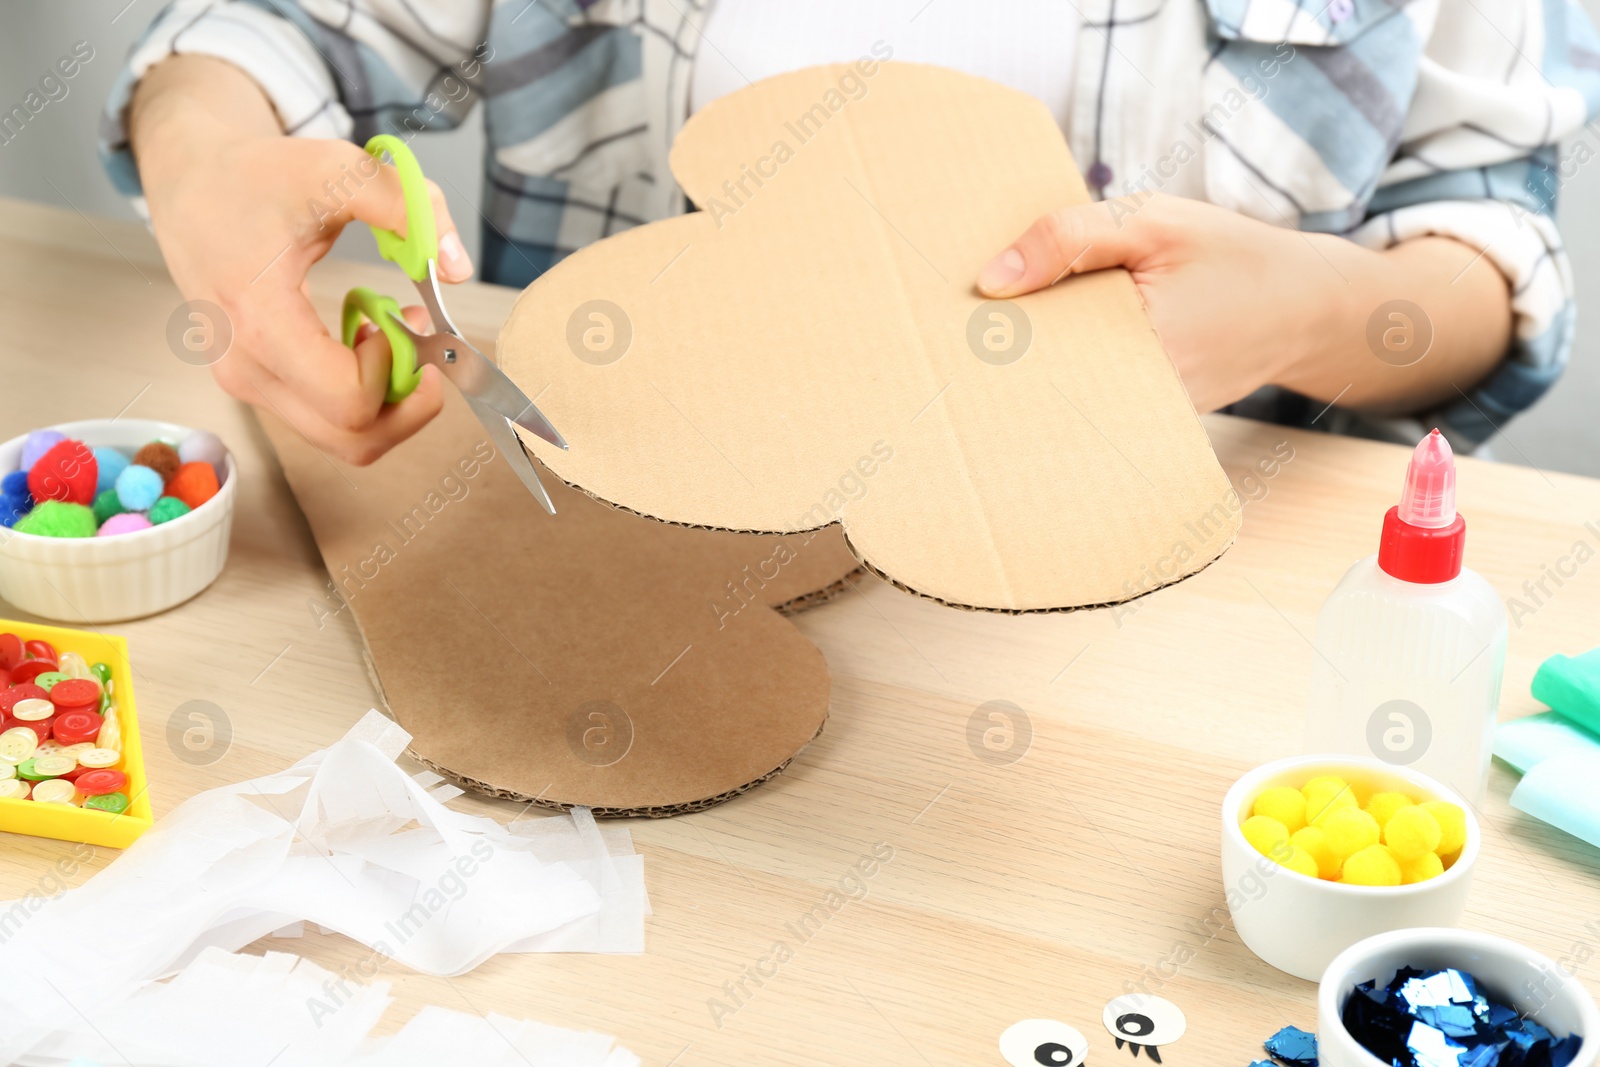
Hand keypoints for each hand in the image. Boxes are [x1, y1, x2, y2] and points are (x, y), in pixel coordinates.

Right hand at [131, 56, 472, 463]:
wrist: (193, 180)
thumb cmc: (257, 176)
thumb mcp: (337, 169)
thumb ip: (408, 207)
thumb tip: (457, 268)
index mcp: (260, 320)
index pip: (349, 399)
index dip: (397, 369)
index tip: (405, 316)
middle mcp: (247, 368)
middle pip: (355, 438)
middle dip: (408, 397)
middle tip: (419, 335)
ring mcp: (249, 384)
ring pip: (346, 439)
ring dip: (390, 397)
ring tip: (393, 331)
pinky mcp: (257, 384)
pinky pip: (329, 420)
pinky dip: (366, 394)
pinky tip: (367, 337)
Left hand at [977, 193, 1348, 412]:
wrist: (1308, 306)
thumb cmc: (1231, 256)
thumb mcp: (1152, 222)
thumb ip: (1070, 238)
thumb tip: (991, 280)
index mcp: (1132, 350)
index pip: (1033, 356)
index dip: (989, 340)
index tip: (945, 327)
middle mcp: (1133, 399)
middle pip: (1042, 381)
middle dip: (1005, 357)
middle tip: (950, 336)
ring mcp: (1142, 417)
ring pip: (1065, 391)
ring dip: (1037, 363)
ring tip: (991, 342)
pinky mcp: (1149, 420)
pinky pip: (1093, 396)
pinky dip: (1072, 371)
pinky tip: (1049, 349)